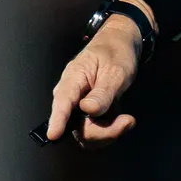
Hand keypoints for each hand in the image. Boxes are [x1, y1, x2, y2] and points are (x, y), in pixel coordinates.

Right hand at [40, 14, 144, 145]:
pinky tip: (123, 120)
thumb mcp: (115, 71)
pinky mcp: (87, 114)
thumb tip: (87, 110)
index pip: (62, 101)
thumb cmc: (115, 53)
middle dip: (101, 132)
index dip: (58, 119)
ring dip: (107, 132)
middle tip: (127, 121)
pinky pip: (94, 131)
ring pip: (85, 132)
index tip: (54, 134)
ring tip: (127, 120)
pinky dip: (110, 130)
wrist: (120, 45)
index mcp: (73, 78)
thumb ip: (102, 93)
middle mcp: (71, 95)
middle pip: (75, 125)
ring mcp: (78, 107)